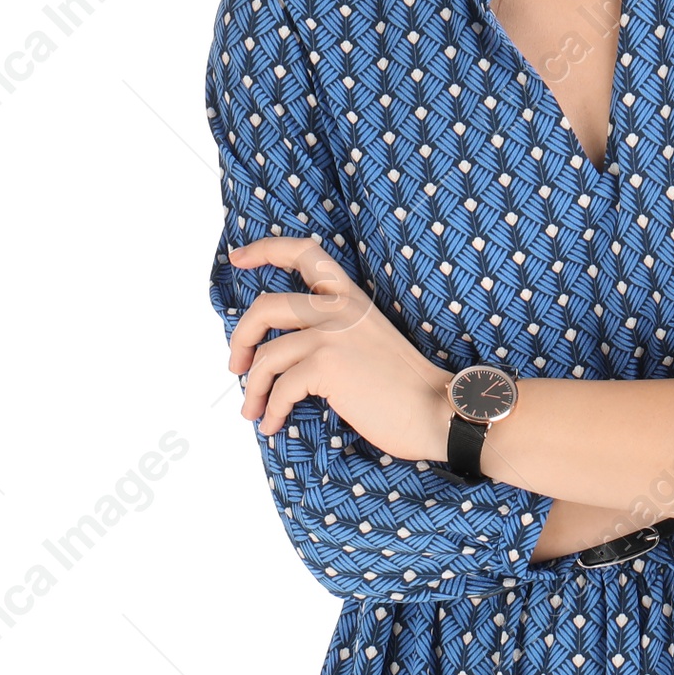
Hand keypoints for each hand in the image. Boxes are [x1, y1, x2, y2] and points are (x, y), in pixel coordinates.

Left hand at [227, 236, 450, 458]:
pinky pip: (280, 388)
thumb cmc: (403, 387)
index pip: (304, 252)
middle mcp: (339, 308)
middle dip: (241, 338)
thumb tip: (284, 351)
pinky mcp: (328, 365)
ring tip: (253, 410)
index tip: (238, 259)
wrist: (436, 410)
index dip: (264, 251)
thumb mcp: (368, 340)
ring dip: (253, 388)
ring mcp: (332, 334)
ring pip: (266, 355)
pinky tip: (273, 423)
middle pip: (266, 306)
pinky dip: (271, 410)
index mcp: (351, 296)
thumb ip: (333, 331)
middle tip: (237, 364)